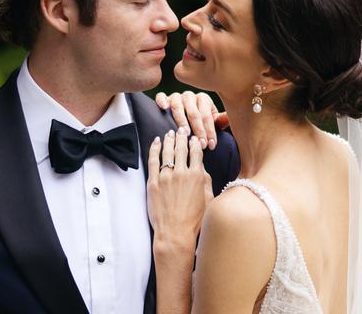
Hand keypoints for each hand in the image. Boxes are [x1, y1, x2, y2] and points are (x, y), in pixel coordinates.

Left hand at [147, 127, 213, 248]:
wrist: (175, 233)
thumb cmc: (194, 221)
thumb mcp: (208, 199)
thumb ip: (205, 181)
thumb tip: (201, 167)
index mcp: (197, 176)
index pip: (195, 152)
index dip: (195, 142)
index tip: (194, 138)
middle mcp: (181, 173)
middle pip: (181, 148)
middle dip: (182, 136)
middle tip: (181, 129)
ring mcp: (166, 177)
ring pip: (167, 151)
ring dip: (169, 139)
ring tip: (169, 133)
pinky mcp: (153, 182)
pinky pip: (153, 160)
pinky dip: (154, 149)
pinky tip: (156, 142)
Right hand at [155, 91, 228, 149]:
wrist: (185, 117)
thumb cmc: (200, 121)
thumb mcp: (212, 120)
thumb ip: (221, 120)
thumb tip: (228, 119)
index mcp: (203, 99)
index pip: (207, 116)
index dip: (210, 131)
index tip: (211, 145)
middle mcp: (190, 96)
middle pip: (194, 112)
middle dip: (198, 130)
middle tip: (201, 144)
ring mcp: (176, 96)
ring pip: (178, 106)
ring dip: (181, 120)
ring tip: (185, 132)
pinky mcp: (164, 98)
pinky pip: (161, 96)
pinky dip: (162, 100)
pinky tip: (164, 108)